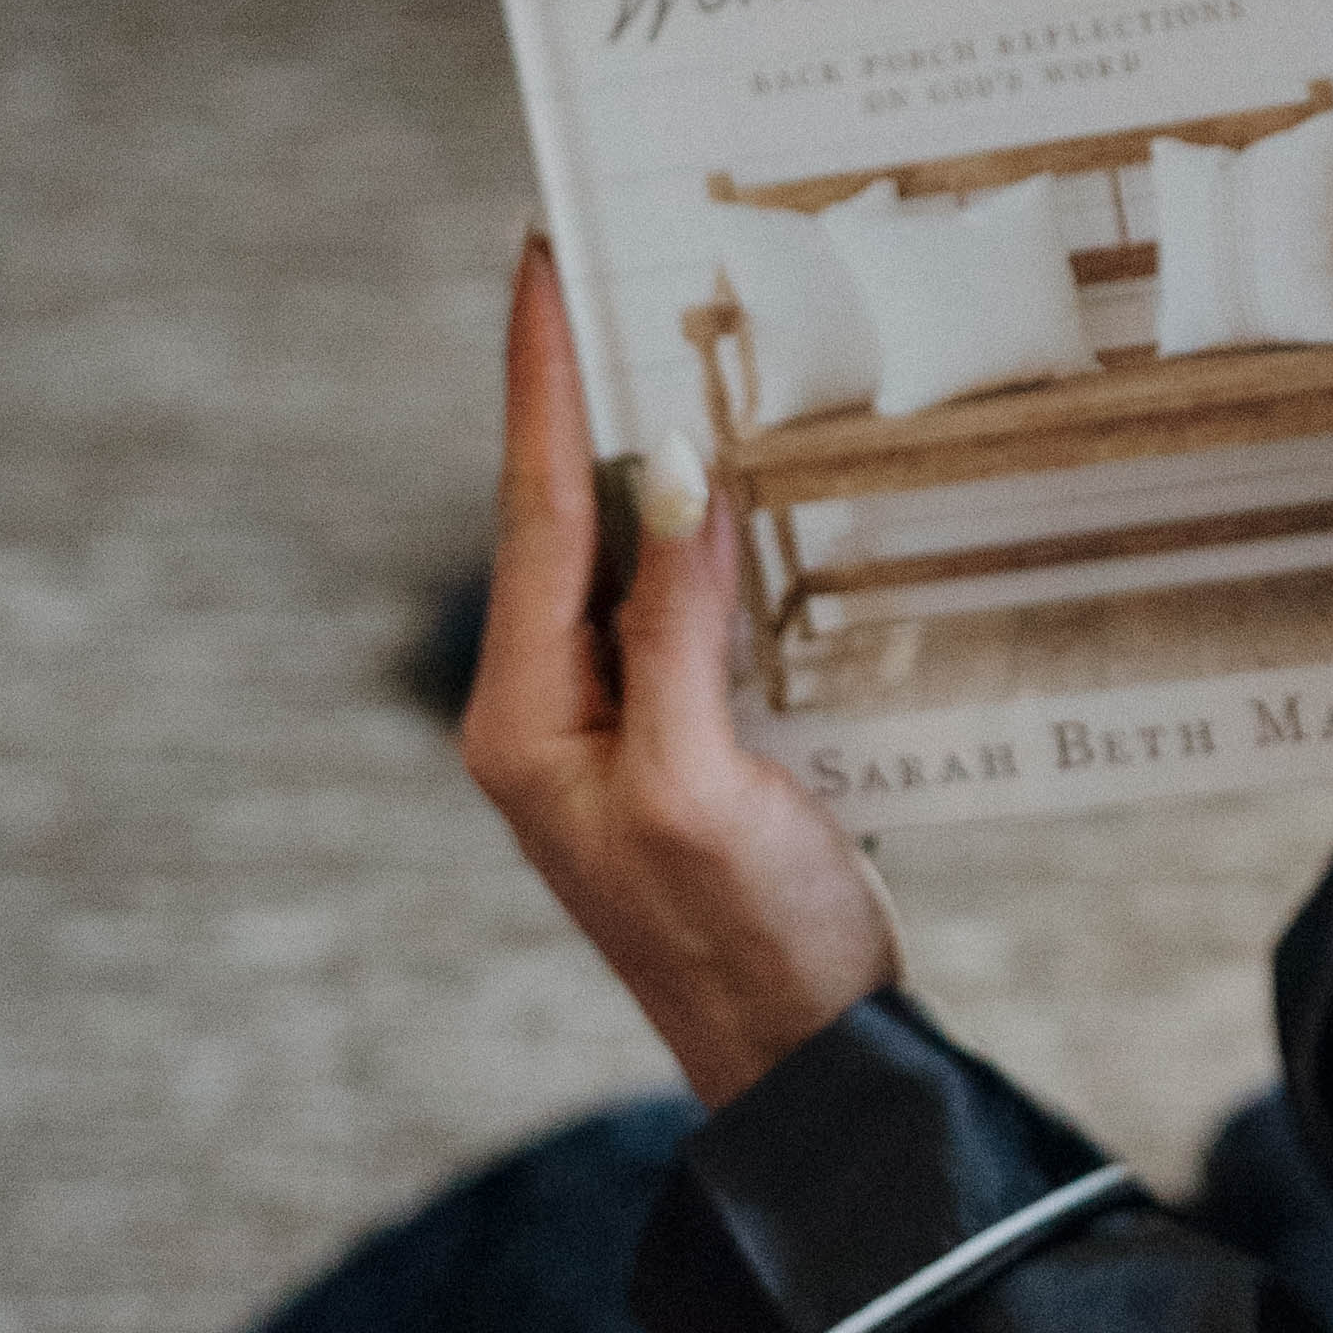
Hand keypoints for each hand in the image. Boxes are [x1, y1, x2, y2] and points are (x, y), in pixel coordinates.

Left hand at [459, 244, 905, 1111]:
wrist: (805, 1077)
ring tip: (648, 327)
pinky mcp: (671, 744)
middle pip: (558, 514)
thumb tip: (671, 474)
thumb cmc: (752, 947)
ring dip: (631, 445)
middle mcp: (546, 713)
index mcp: (526, 716)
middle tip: (593, 254)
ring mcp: (607, 730)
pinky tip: (720, 471)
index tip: (543, 256)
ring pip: (612, 551)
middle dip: (578, 387)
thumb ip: (675, 628)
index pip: (534, 505)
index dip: (545, 375)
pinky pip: (664, 601)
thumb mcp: (708, 784)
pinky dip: (689, 523)